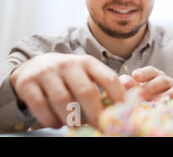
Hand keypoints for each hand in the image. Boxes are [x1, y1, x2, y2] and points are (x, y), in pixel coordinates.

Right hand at [10, 53, 124, 128]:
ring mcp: (47, 72)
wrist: (35, 65)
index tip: (123, 115)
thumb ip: (103, 86)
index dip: (119, 98)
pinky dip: (49, 119)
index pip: (109, 78)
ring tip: (76, 128)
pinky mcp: (27, 83)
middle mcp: (69, 64)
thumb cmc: (69, 75)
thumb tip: (126, 107)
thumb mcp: (87, 73)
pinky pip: (40, 105)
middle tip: (101, 129)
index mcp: (88, 62)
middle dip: (96, 114)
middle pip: (86, 91)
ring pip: (62, 100)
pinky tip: (56, 124)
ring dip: (71, 119)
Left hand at [121, 66, 172, 102]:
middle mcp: (167, 80)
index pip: (150, 71)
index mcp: (155, 77)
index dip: (143, 73)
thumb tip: (123, 79)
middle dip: (149, 86)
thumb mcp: (139, 93)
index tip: (134, 76)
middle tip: (138, 94)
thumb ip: (131, 86)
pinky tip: (159, 107)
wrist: (168, 114)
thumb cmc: (150, 102)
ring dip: (158, 96)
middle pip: (160, 79)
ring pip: (169, 88)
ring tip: (148, 103)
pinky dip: (168, 101)